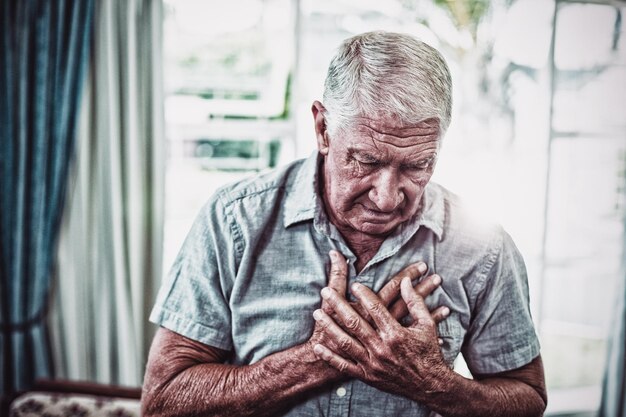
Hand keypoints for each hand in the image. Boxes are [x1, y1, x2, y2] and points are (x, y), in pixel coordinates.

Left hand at [306, 251, 446, 367]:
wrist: (430, 386)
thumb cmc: (428, 352)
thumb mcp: (427, 325)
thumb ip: (415, 302)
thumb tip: (406, 281)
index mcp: (396, 334)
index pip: (376, 309)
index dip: (364, 295)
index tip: (353, 284)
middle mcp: (382, 349)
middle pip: (355, 323)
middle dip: (338, 305)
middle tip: (325, 292)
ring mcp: (373, 363)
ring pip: (346, 343)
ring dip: (330, 327)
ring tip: (317, 313)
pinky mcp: (368, 376)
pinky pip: (345, 366)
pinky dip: (330, 357)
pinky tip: (318, 346)